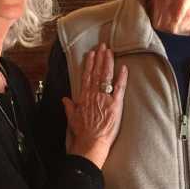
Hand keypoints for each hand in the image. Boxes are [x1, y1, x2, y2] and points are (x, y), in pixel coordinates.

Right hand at [63, 43, 127, 168]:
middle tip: (103, 46)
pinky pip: (119, 87)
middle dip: (100, 58)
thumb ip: (69, 106)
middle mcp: (94, 94)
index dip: (89, 63)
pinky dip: (122, 77)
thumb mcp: (72, 118)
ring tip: (110, 51)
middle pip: (97, 72)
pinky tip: (124, 67)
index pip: (86, 76)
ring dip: (108, 62)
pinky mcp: (115, 104)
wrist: (91, 142)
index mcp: (84, 97)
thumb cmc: (81, 133)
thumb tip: (65, 99)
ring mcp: (105, 98)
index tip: (91, 53)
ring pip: (107, 76)